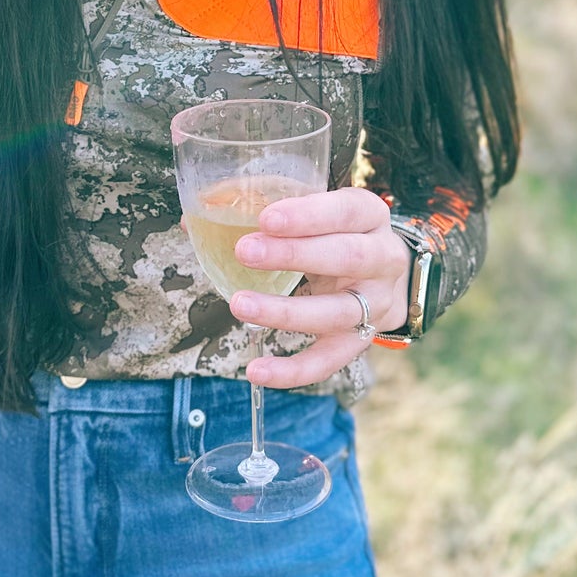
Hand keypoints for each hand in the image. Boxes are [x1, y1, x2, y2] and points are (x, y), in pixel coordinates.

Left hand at [225, 188, 411, 388]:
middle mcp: (382, 258)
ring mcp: (375, 304)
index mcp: (369, 215)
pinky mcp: (361, 340)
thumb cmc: (334, 233)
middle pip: (346, 257)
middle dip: (294, 255)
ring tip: (240, 306)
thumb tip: (192, 219)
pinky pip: (329, 361)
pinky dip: (293, 369)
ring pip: (337, 311)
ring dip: (287, 312)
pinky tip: (257, 370)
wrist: (385, 276)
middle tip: (245, 252)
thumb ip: (262, 207)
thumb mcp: (313, 210)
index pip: (345, 211)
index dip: (308, 215)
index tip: (266, 218)